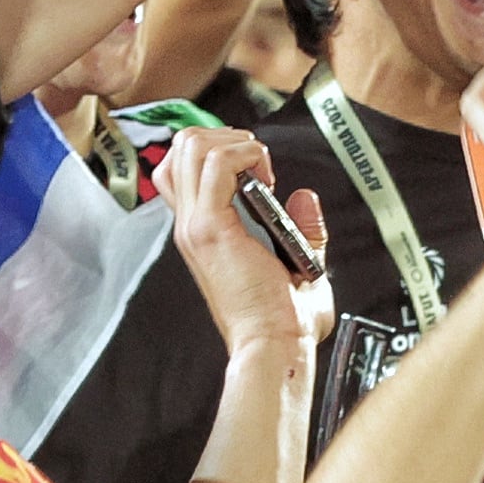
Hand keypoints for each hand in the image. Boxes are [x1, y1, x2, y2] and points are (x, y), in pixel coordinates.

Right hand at [164, 125, 336, 356]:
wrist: (274, 346)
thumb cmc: (284, 319)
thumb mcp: (294, 262)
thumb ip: (301, 228)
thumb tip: (304, 198)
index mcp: (202, 232)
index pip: (181, 169)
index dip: (216, 151)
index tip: (257, 169)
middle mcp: (190, 225)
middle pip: (180, 148)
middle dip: (224, 136)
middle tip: (258, 163)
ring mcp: (195, 226)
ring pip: (190, 146)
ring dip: (234, 142)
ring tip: (261, 168)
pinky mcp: (211, 229)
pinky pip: (217, 165)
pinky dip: (245, 155)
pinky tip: (267, 177)